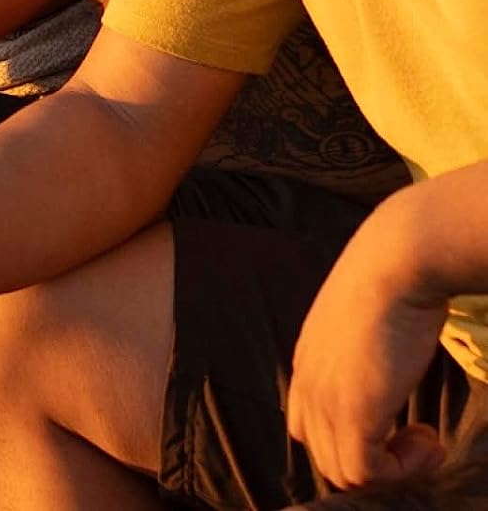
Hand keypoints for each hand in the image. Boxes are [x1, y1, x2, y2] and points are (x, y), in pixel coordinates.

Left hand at [288, 198, 450, 488]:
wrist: (395, 265)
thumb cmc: (390, 281)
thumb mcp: (364, 320)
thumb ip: (360, 349)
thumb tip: (387, 359)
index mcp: (308, 360)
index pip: (308, 423)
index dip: (352, 436)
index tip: (395, 423)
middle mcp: (308, 382)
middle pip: (323, 452)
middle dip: (372, 459)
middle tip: (416, 439)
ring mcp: (325, 398)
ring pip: (342, 470)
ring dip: (391, 469)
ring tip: (427, 440)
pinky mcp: (352, 412)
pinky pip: (365, 473)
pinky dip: (402, 470)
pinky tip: (430, 439)